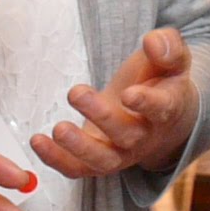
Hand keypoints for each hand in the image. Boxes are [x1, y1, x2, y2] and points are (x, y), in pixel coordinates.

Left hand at [32, 26, 198, 180]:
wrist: (161, 116)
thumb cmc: (161, 80)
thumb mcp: (172, 58)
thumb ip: (168, 46)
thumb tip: (152, 42)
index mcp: (167, 108)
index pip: (160, 109)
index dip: (146, 103)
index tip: (128, 93)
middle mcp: (145, 136)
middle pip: (125, 135)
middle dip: (100, 116)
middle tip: (76, 93)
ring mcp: (121, 153)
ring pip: (102, 159)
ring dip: (78, 147)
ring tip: (57, 129)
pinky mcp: (98, 160)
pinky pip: (78, 168)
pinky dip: (57, 160)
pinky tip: (37, 141)